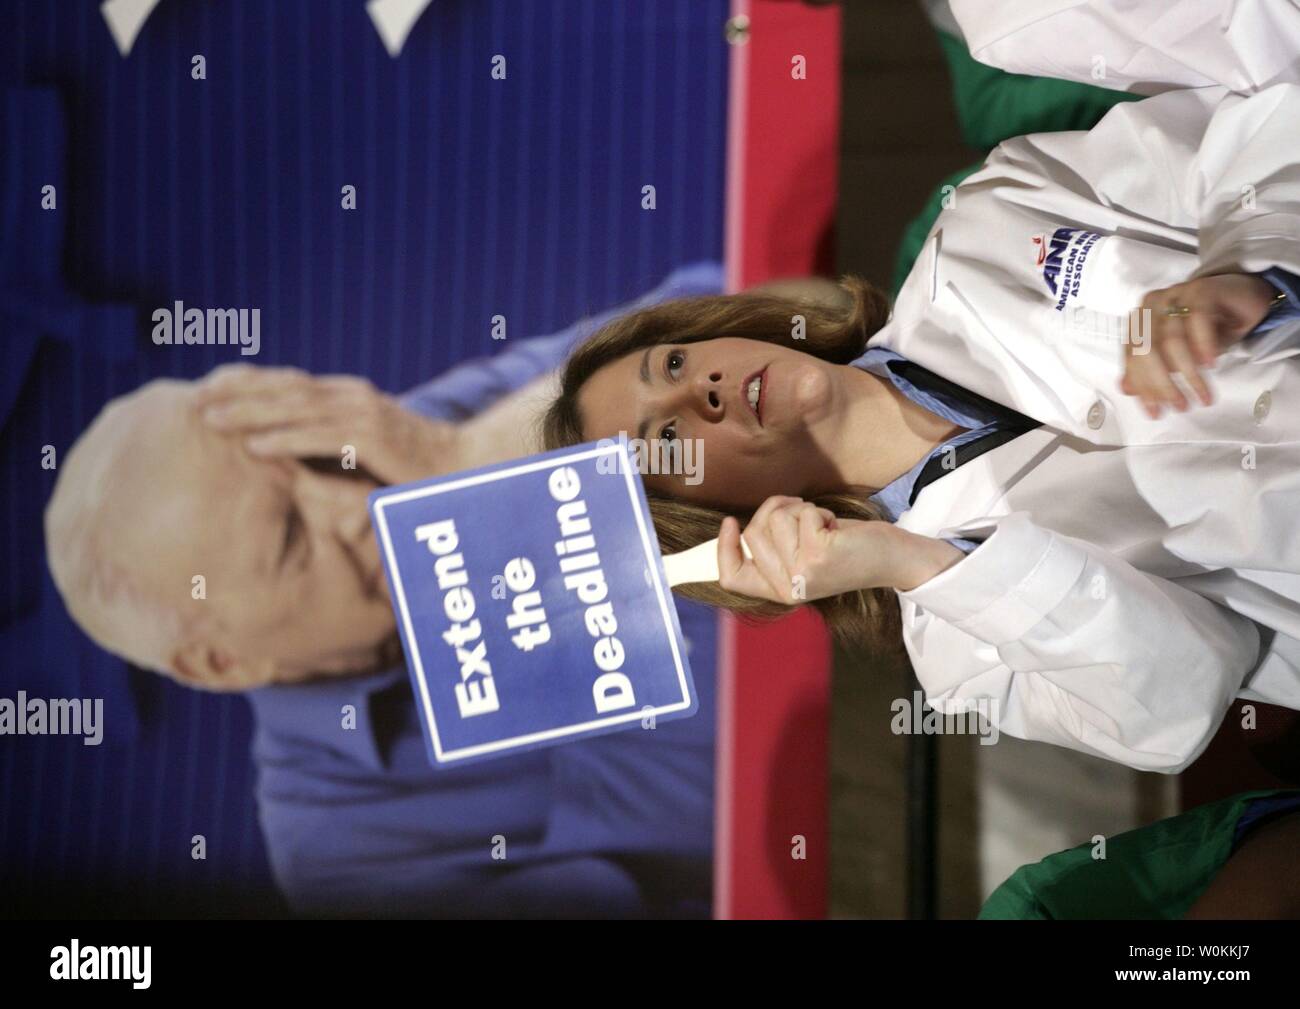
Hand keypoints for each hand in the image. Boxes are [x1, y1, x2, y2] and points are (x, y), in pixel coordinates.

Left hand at [197, 364, 461, 484]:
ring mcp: (363, 414)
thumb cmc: (417, 465)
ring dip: (249, 413)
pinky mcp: (374, 438)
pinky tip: (253, 446)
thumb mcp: (368, 450)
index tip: (210, 389)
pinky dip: (285, 439)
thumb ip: (334, 445)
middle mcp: (352, 396)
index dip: (248, 384)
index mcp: (348, 395)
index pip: (289, 383)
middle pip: (283, 388)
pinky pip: (320, 437)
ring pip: (294, 408)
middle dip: (236, 392)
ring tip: (209, 419)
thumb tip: (293, 456)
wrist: (467, 465)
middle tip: (193, 399)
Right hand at [716, 495, 964, 602]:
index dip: (723, 548)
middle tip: (801, 511)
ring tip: (821, 522)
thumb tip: (734, 529)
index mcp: (780, 592)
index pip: (731, 578)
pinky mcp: (817, 554)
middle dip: (774, 510)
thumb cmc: (845, 549)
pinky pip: (799, 513)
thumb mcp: (801, 555)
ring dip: (798, 509)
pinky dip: (818, 510)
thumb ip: (771, 549)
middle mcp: (787, 588)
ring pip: (774, 519)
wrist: (890, 559)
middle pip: (751, 534)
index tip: (729, 522)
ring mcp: (801, 572)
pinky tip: (834, 527)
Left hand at [1124, 273, 1278, 416]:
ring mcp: (1175, 294)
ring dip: (1188, 373)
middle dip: (1163, 384)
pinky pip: (1197, 319)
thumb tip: (1126, 389)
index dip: (1143, 387)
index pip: (1132, 357)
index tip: (1156, 412)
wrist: (1242, 302)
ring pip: (1173, 340)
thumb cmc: (1205, 331)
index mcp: (1139, 320)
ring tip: (1201, 396)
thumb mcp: (1175, 355)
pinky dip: (1203, 345)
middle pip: (1148, 351)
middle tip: (1181, 407)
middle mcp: (1152, 305)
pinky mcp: (1201, 289)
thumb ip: (1149, 369)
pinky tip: (1211, 365)